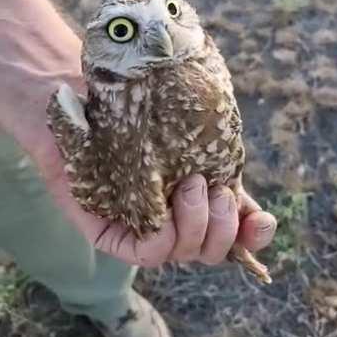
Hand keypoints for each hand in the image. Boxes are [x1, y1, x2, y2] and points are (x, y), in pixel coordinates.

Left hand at [0, 0, 275, 269]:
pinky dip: (161, 238)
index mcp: (199, 186)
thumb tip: (243, 164)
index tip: (260, 220)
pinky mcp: (108, 226)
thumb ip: (216, 135)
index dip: (255, 234)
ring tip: (189, 184)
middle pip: (214, 249)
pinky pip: (144, 252)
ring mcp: (142, 219)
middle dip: (224, 226)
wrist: (76, 83)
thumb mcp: (188, 110)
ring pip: (184, 253)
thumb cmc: (135, 90)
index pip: (236, 226)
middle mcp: (174, 208)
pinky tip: (162, 209)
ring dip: (199, 226)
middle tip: (210, 185)